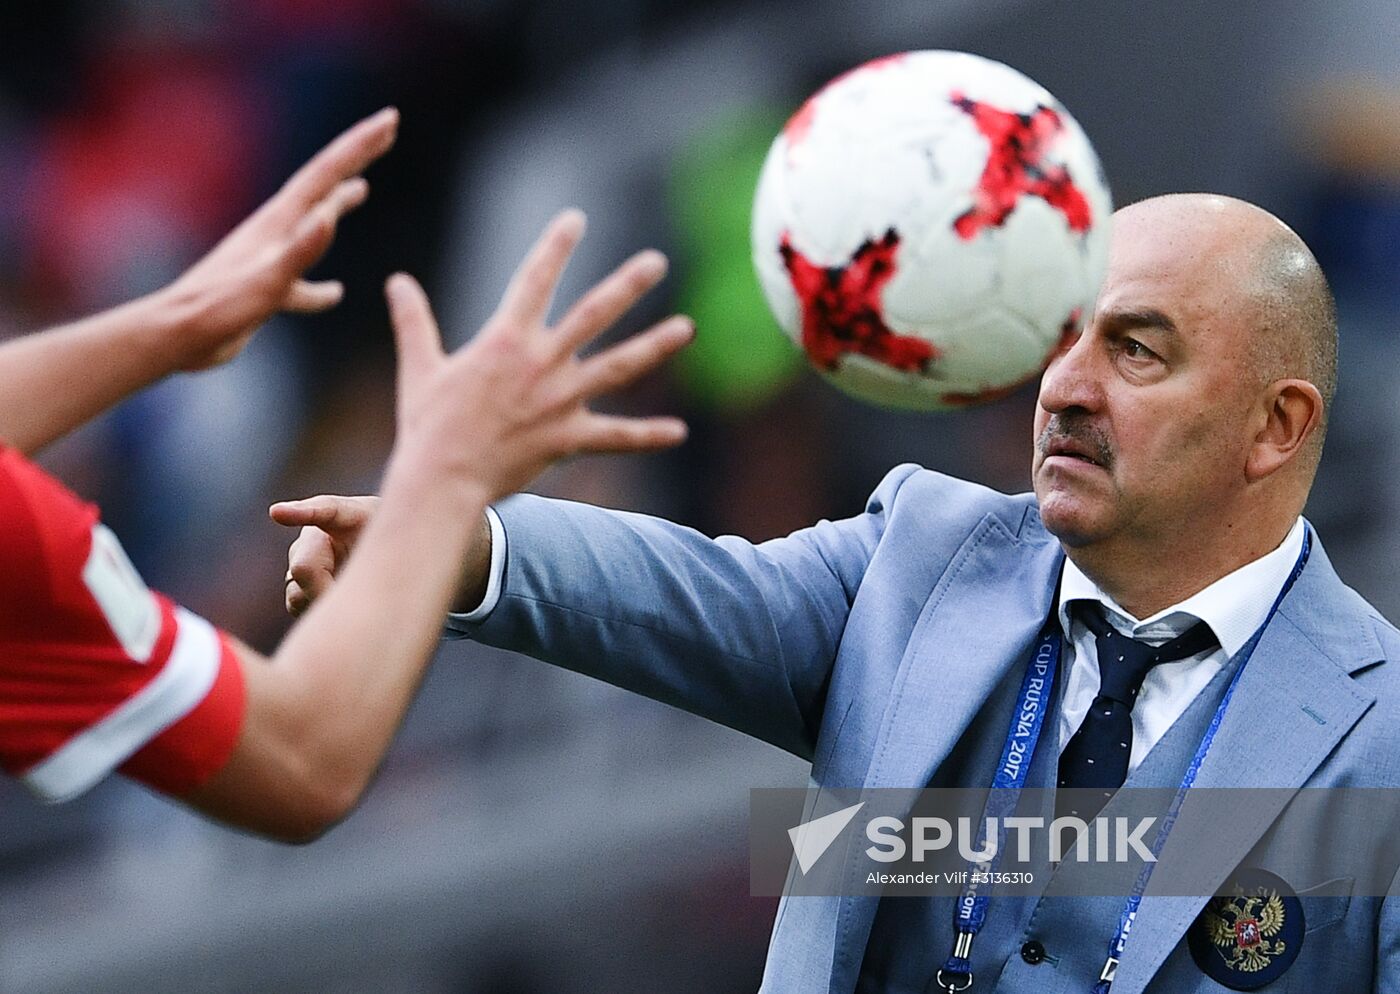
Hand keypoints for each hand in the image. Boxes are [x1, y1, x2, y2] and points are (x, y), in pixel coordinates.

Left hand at [158, 107, 398, 369]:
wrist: (175, 336)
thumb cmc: (218, 309)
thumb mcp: (267, 281)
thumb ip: (299, 249)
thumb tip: (329, 215)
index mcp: (279, 223)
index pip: (326, 173)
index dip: (360, 145)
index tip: (390, 119)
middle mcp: (276, 232)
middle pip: (323, 184)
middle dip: (355, 157)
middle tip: (385, 131)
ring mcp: (271, 259)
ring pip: (314, 223)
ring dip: (339, 203)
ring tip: (362, 190)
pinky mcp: (266, 289)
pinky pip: (302, 279)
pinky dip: (321, 285)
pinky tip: (334, 293)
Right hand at [275, 209, 691, 615]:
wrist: (441, 479)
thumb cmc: (427, 425)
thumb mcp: (419, 367)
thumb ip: (413, 321)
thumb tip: (396, 282)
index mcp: (504, 339)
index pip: (534, 279)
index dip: (555, 246)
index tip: (576, 218)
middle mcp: (540, 362)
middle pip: (593, 314)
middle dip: (626, 286)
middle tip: (657, 262)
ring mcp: (559, 400)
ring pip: (617, 367)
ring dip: (654, 346)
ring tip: (687, 328)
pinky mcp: (568, 438)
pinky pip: (616, 437)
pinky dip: (648, 435)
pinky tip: (679, 431)